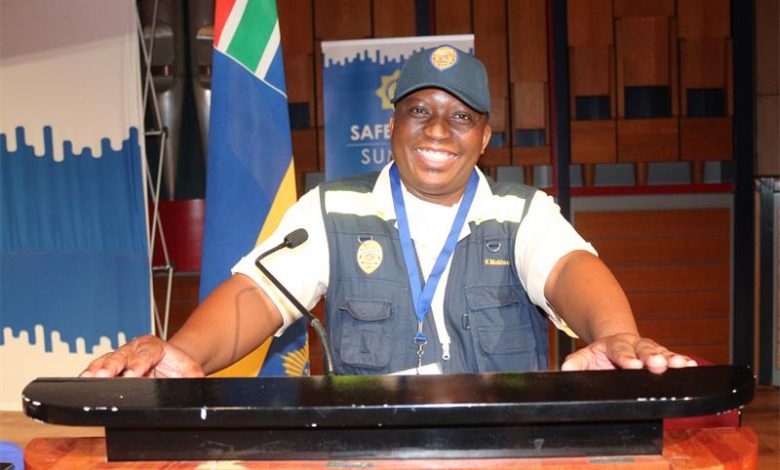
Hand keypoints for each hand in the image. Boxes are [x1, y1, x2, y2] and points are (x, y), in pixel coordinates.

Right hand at [79, 335, 204, 377]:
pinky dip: (91, 372)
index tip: (131, 376)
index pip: (146, 355)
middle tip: (103, 376)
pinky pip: (100, 367)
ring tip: (87, 378)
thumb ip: (194, 377)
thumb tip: (198, 385)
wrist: (171, 362)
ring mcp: (123, 354)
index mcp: (155, 346)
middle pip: (123, 355)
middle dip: (112, 365)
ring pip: (108, 359)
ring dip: (97, 369)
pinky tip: (82, 379)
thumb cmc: (179, 367)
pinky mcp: (113, 364)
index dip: (138, 365)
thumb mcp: (191, 370)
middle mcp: (136, 348)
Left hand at [561, 333, 697, 373]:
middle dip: (652, 356)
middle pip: (644, 349)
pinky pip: (672, 358)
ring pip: (661, 352)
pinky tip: (693, 365)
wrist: (615, 344)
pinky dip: (682, 361)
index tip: (631, 364)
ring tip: (683, 364)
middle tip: (658, 363)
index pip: (619, 350)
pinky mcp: (661, 356)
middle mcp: (634, 345)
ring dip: (671, 358)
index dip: (626, 357)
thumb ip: (576, 363)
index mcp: (614, 345)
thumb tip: (566, 370)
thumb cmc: (600, 355)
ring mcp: (649, 349)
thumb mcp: (585, 357)